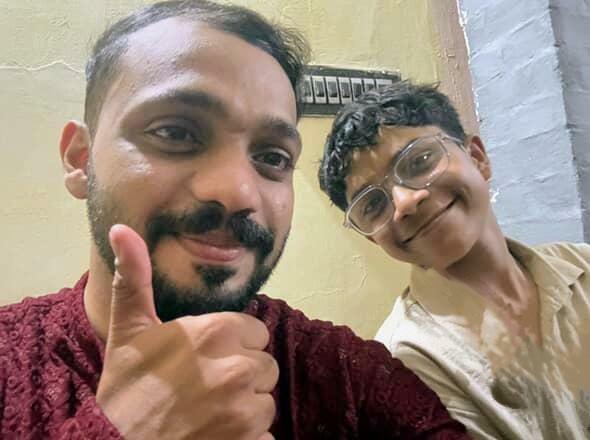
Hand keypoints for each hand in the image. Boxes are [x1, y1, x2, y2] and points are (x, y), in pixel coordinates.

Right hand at [96, 224, 277, 439]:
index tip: (208, 358)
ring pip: (266, 400)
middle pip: (264, 365)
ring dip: (246, 407)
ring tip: (211, 413)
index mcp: (216, 333)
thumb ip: (135, 280)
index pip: (256, 332)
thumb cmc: (126, 389)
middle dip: (243, 375)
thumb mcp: (128, 331)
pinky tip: (219, 435)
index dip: (235, 345)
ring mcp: (247, 410)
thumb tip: (121, 229)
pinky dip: (249, 437)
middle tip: (207, 388)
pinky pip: (266, 435)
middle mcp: (239, 368)